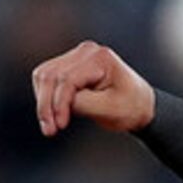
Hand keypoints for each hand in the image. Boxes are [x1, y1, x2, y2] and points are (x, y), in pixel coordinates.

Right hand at [31, 41, 157, 136]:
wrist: (139, 104)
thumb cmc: (130, 107)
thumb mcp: (110, 110)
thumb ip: (83, 104)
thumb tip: (57, 104)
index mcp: (100, 58)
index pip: (68, 79)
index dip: (59, 104)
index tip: (60, 126)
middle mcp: (86, 51)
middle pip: (51, 75)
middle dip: (45, 104)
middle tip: (49, 131)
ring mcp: (76, 56)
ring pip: (44, 75)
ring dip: (42, 101)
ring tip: (49, 126)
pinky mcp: (68, 65)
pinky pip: (46, 78)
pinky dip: (44, 96)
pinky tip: (52, 114)